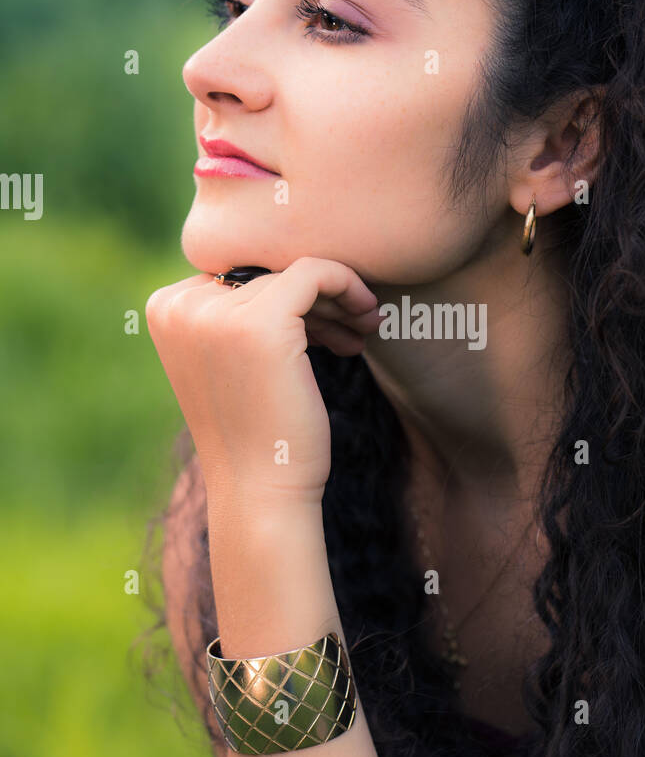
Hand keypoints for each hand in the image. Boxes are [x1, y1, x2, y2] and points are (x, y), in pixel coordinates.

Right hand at [145, 257, 380, 506]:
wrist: (260, 492)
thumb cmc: (257, 434)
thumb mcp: (232, 362)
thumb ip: (239, 312)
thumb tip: (293, 265)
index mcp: (165, 309)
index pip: (239, 276)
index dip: (288, 299)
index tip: (325, 331)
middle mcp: (181, 304)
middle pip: (267, 273)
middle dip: (317, 300)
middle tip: (354, 330)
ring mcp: (216, 312)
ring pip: (295, 275)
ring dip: (337, 301)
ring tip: (363, 331)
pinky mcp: (260, 321)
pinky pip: (315, 273)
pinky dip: (347, 286)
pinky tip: (367, 318)